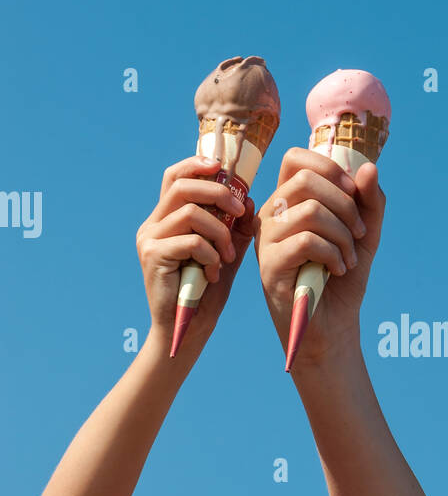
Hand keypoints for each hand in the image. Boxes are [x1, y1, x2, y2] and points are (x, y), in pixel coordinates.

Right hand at [136, 153, 255, 353]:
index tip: (223, 168)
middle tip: (241, 212)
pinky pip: (190, 241)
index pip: (175, 177)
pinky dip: (210, 254)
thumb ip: (236, 229)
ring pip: (190, 212)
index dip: (198, 165)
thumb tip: (250, 199)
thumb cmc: (206, 293)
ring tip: (227, 256)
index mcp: (166, 219)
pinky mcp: (152, 256)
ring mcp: (149, 239)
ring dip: (219, 232)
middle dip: (219, 193)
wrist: (187, 330)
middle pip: (183, 186)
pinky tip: (214, 273)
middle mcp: (152, 224)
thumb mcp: (226, 255)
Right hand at [254, 146, 385, 365]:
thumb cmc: (343, 276)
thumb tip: (369, 168)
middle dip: (345, 204)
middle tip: (359, 234)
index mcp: (288, 201)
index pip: (295, 158)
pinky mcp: (269, 265)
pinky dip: (334, 253)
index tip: (354, 194)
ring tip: (350, 258)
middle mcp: (271, 214)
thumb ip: (370, 201)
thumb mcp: (364, 234)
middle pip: (306, 180)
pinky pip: (307, 241)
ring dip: (343, 235)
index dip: (329, 167)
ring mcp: (267, 239)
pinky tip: (338, 269)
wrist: (333, 326)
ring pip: (310, 210)